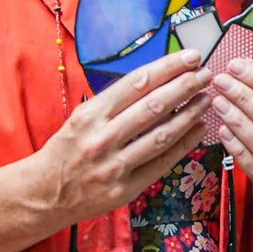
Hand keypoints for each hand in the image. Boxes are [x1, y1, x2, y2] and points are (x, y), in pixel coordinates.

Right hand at [24, 50, 210, 223]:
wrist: (45, 194)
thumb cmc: (67, 150)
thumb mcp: (82, 118)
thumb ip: (114, 102)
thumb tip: (156, 80)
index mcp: (91, 114)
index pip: (136, 83)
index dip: (168, 67)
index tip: (191, 57)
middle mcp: (102, 138)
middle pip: (153, 106)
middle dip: (185, 87)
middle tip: (207, 74)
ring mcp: (114, 166)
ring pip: (161, 136)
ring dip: (189, 115)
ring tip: (207, 100)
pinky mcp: (125, 189)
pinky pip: (161, 164)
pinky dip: (183, 145)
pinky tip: (198, 130)